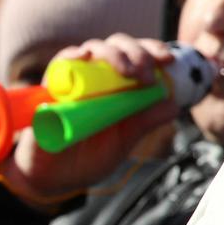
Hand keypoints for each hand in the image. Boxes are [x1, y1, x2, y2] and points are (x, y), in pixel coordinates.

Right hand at [0, 35, 177, 203]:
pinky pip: (60, 63)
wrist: (51, 178)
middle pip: (117, 46)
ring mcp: (72, 80)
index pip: (136, 56)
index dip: (152, 50)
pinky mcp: (49, 87)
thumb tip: (173, 102)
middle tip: (145, 75)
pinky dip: (72, 55)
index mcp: (117, 88)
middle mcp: (96, 78)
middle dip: (137, 53)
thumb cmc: (87, 159)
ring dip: (113, 54)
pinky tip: (83, 56)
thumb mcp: (123, 141)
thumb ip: (144, 121)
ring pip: (94, 49)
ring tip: (127, 72)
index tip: (167, 60)